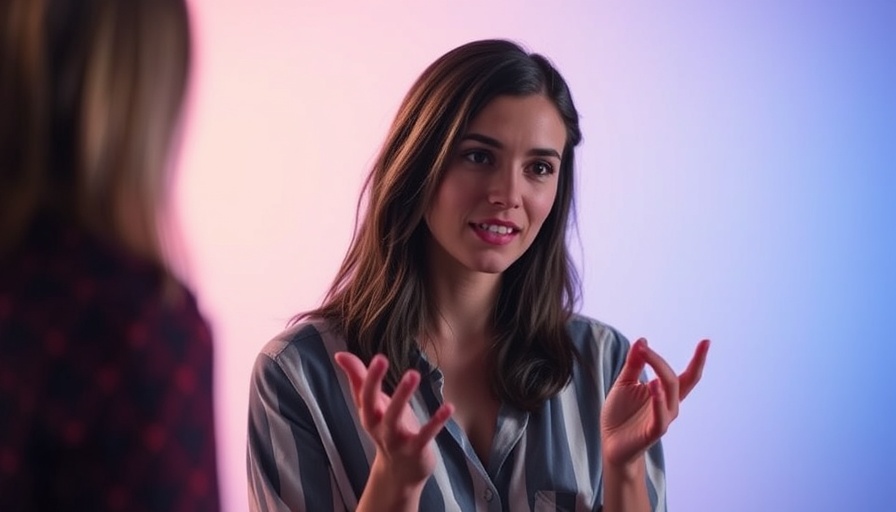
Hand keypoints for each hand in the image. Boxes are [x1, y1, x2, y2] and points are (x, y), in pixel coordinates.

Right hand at [334, 352, 453, 487]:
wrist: (400, 473)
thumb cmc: (387, 429)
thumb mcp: (373, 406)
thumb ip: (358, 378)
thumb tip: (340, 354)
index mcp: (368, 414)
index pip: (362, 393)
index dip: (367, 375)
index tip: (375, 356)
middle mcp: (378, 426)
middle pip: (370, 404)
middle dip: (373, 382)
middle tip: (380, 359)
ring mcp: (396, 440)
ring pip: (394, 418)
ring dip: (401, 396)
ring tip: (413, 373)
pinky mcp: (416, 450)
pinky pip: (425, 435)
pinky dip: (435, 421)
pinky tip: (448, 407)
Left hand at [600, 338, 709, 467]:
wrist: (610, 443)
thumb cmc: (620, 413)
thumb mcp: (624, 383)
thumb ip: (634, 364)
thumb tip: (642, 340)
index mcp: (664, 393)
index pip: (686, 376)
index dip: (698, 360)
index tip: (706, 341)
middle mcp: (668, 405)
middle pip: (674, 381)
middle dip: (659, 362)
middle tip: (643, 347)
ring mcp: (662, 420)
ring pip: (670, 397)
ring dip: (662, 378)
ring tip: (650, 361)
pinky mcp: (652, 433)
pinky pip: (660, 418)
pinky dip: (658, 402)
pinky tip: (653, 386)